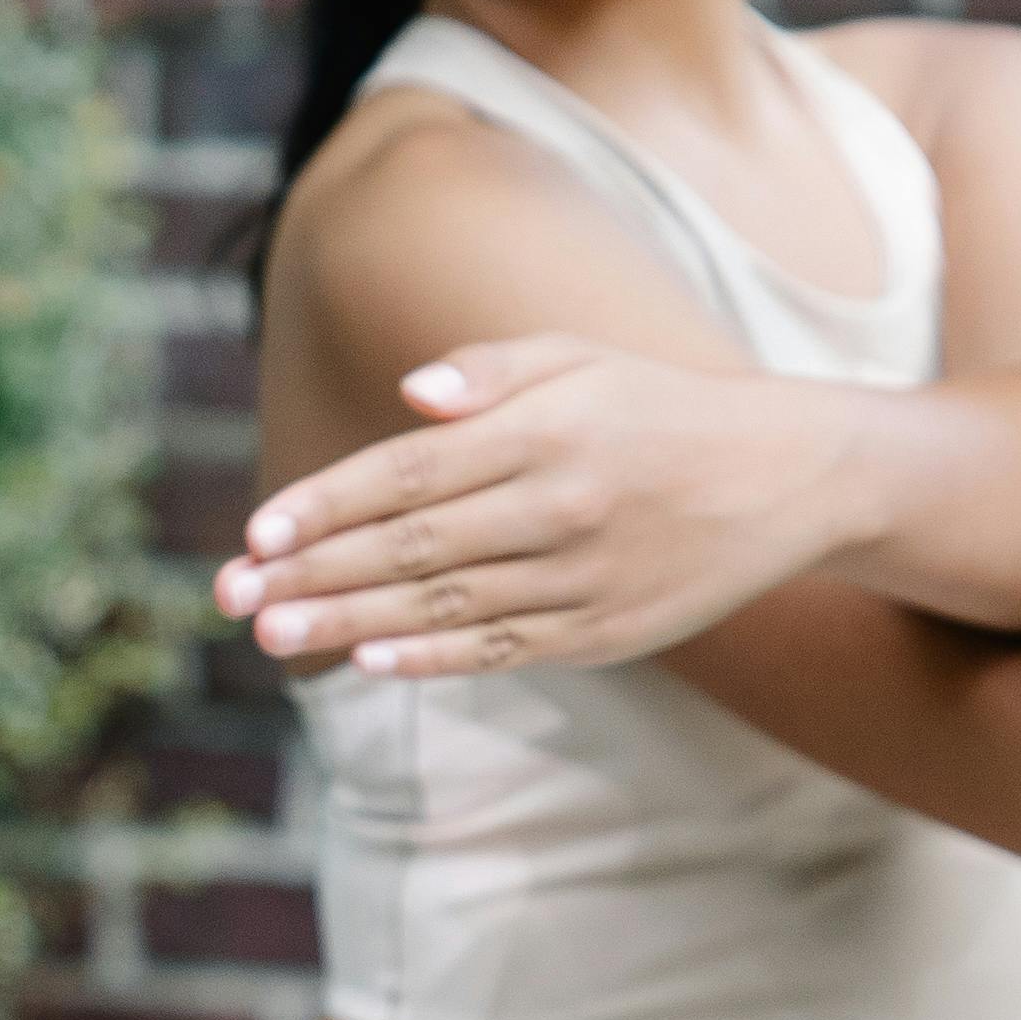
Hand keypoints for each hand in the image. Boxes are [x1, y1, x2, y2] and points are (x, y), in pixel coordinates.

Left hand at [215, 337, 855, 680]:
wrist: (786, 477)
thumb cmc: (656, 407)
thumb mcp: (581, 360)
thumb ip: (491, 371)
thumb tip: (410, 394)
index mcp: (544, 431)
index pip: (409, 473)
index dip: (327, 504)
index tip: (256, 532)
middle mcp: (559, 506)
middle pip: (412, 547)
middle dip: (313, 573)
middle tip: (233, 596)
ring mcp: (582, 576)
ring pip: (444, 606)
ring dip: (349, 621)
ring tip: (273, 634)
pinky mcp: (605, 631)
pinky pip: (501, 648)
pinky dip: (432, 657)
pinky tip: (366, 659)